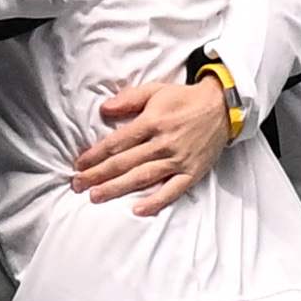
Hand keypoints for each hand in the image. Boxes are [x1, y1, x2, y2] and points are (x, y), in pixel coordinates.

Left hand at [71, 70, 235, 214]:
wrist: (223, 107)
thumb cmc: (184, 99)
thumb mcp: (155, 90)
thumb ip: (128, 99)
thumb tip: (103, 110)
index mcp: (152, 122)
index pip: (117, 143)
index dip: (95, 155)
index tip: (78, 164)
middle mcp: (163, 143)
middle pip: (124, 162)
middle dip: (98, 175)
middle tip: (77, 185)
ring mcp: (178, 160)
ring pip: (143, 178)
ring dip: (117, 188)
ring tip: (96, 196)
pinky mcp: (192, 172)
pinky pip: (173, 191)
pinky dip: (156, 201)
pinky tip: (137, 210)